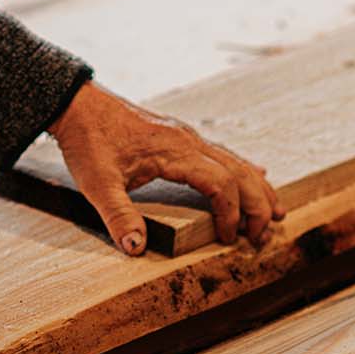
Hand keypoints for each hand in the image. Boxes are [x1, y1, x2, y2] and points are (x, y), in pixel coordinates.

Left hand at [48, 81, 281, 255]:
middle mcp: (189, 140)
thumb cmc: (88, 142)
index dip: (231, 213)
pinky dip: (243, 170)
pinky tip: (257, 175)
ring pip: (236, 162)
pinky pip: (222, 154)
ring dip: (257, 188)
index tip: (229, 239)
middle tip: (264, 236)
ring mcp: (187, 136)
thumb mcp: (97, 183)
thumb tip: (136, 249)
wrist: (78, 105)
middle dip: (256, 205)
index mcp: (175, 152)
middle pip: (239, 172)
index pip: (220, 184)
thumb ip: (118, 216)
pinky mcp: (180, 136)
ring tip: (276, 213)